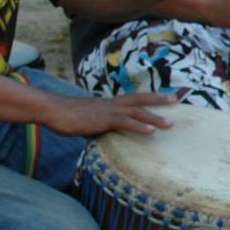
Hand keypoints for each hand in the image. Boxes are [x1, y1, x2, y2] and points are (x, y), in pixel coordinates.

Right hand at [44, 90, 176, 137]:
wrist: (53, 110)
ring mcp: (108, 111)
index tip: (165, 97)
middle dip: (159, 99)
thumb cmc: (66, 116)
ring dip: (155, 118)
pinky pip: (125, 122)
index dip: (149, 97)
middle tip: (176, 100)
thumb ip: (99, 124)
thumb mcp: (86, 119)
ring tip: (170, 124)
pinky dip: (139, 127)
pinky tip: (151, 132)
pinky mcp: (103, 120)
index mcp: (109, 103)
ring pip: (137, 112)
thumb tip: (104, 132)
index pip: (133, 98)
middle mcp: (112, 104)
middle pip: (140, 99)